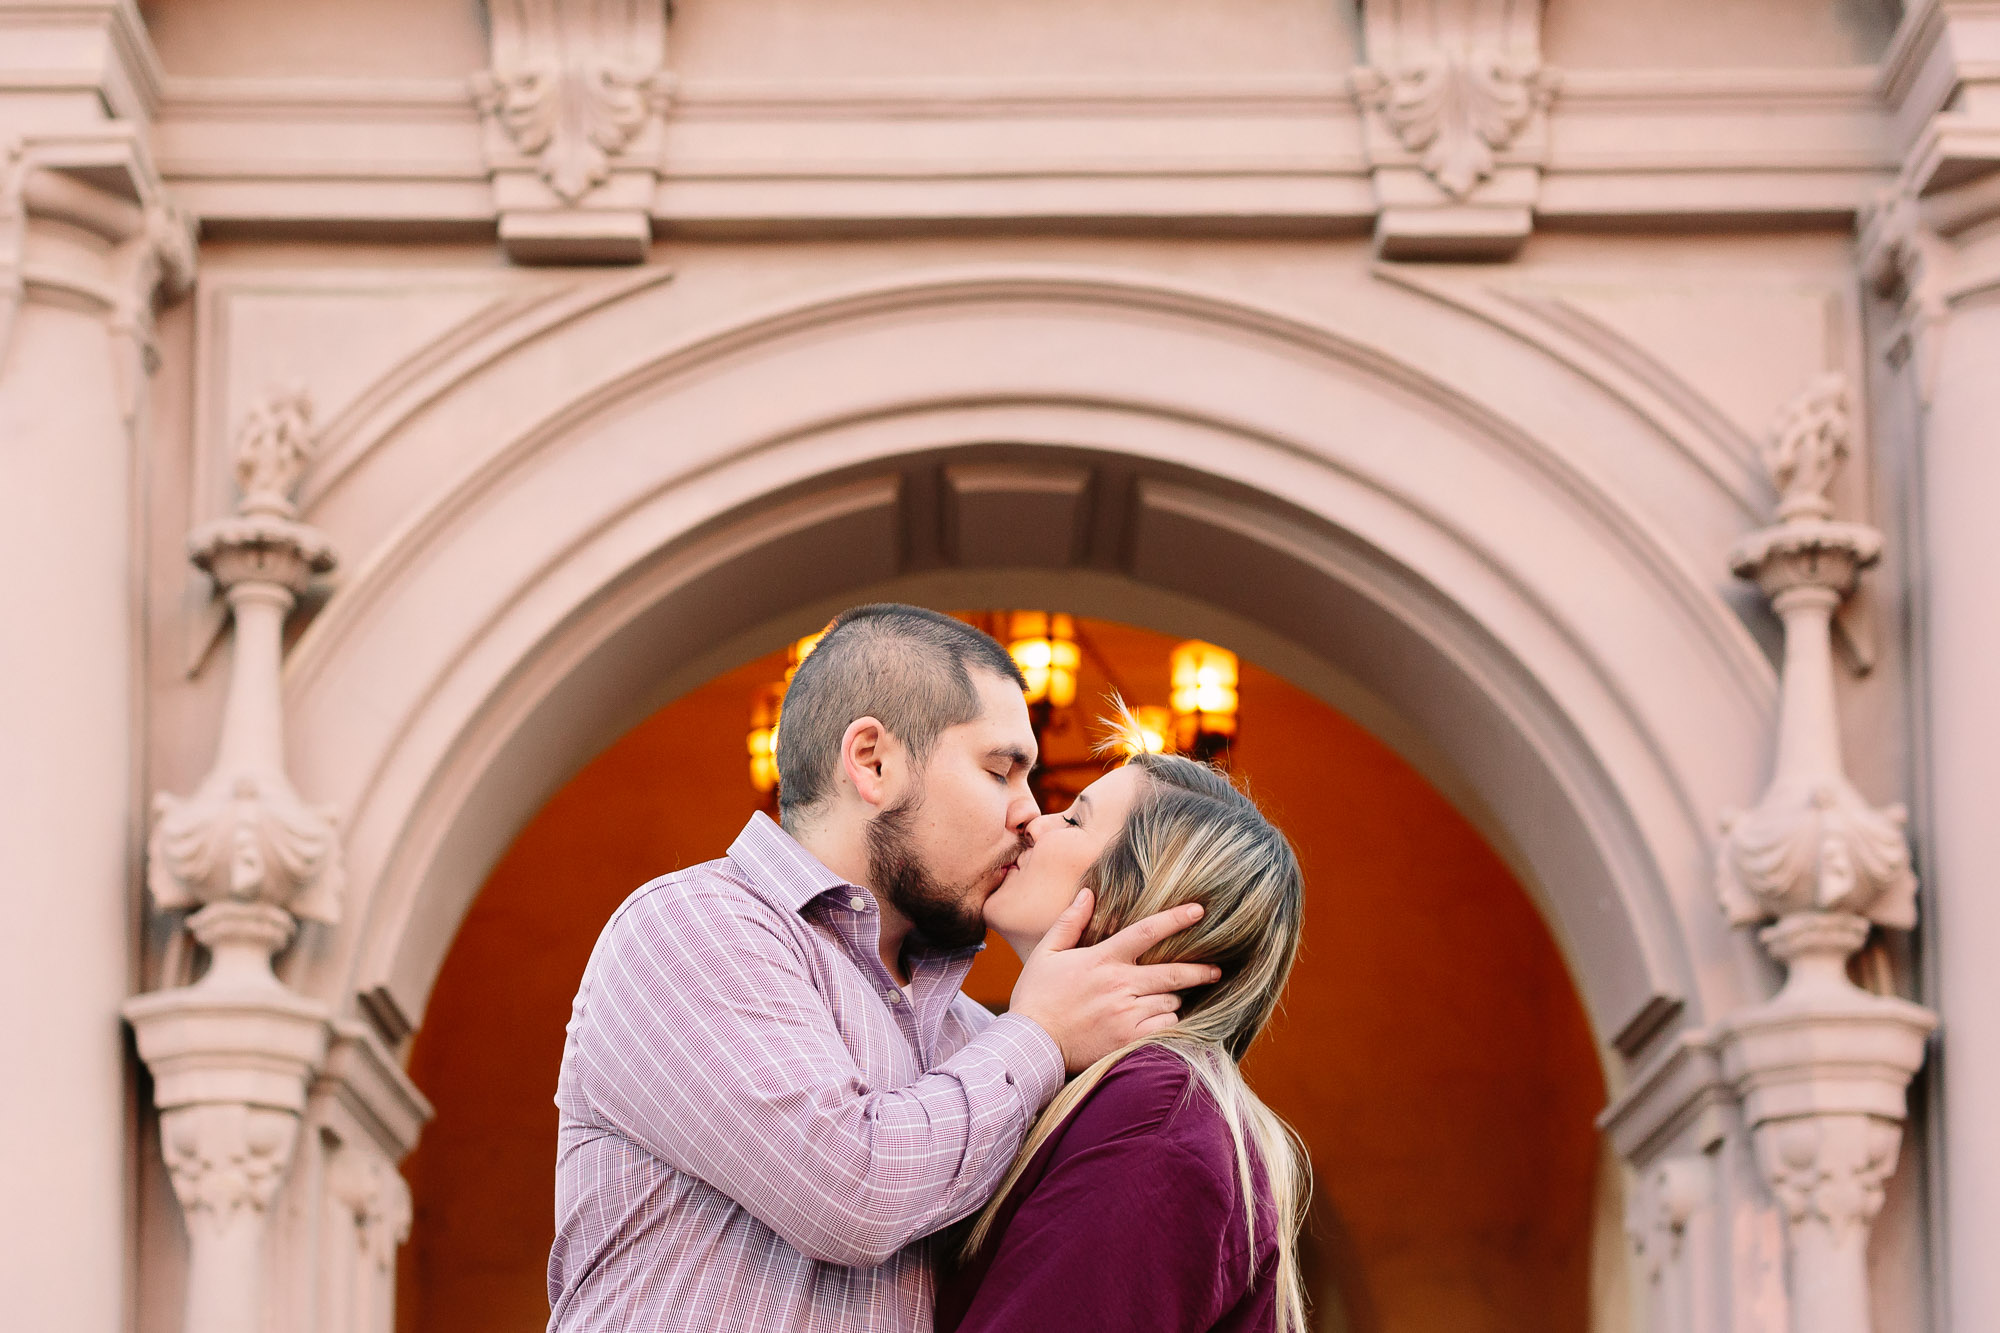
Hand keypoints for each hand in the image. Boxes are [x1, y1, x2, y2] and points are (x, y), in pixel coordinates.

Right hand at [1007, 890, 1219, 1072]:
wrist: (1031, 1045)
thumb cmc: (1037, 998)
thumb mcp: (1047, 953)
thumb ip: (1069, 922)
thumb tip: (1088, 893)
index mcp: (1102, 960)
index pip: (1146, 932)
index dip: (1175, 919)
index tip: (1199, 911)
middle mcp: (1119, 985)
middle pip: (1172, 973)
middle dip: (1199, 971)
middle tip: (1215, 970)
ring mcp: (1126, 1014)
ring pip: (1170, 1002)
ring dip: (1171, 1000)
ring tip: (1161, 1001)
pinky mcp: (1129, 1040)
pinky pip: (1165, 1027)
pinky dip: (1166, 1023)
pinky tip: (1155, 1021)